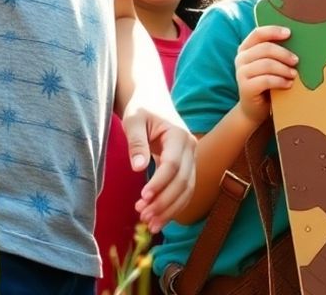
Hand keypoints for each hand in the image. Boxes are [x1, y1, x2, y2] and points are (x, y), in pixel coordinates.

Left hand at [119, 101, 196, 232]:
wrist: (153, 100)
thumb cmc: (141, 108)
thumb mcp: (133, 120)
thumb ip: (136, 143)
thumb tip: (138, 168)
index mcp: (179, 134)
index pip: (173, 165)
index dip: (159, 183)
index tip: (142, 197)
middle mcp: (191, 147)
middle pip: (183, 181)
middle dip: (164, 201)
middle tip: (143, 215)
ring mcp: (192, 157)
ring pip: (187, 189)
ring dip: (170, 208)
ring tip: (150, 223)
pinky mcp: (187, 166)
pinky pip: (185, 190)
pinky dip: (174, 206)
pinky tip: (159, 219)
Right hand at [235, 25, 297, 123]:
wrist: (256, 108)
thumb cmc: (268, 82)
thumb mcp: (271, 64)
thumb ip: (276, 52)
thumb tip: (299, 40)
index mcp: (246, 48)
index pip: (258, 33)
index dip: (273, 31)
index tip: (289, 33)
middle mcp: (241, 58)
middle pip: (265, 48)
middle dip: (284, 54)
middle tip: (297, 60)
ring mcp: (241, 73)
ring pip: (266, 64)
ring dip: (284, 69)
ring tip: (294, 74)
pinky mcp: (245, 88)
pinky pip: (265, 80)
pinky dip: (280, 81)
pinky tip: (288, 84)